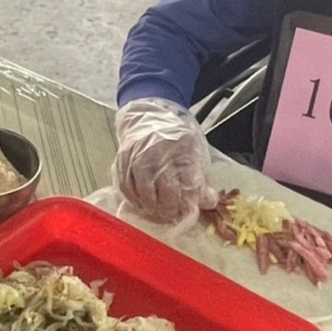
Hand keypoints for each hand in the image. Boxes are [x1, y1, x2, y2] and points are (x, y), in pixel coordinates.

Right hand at [113, 98, 217, 226]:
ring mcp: (137, 158)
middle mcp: (158, 153)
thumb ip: (201, 177)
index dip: (190, 202)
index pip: (189, 184)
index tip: (190, 211)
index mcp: (182, 149)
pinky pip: (126, 189)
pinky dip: (135, 201)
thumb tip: (209, 202)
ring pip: (145, 194)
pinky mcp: (122, 162)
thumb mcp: (195, 151)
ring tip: (159, 212)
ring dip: (153, 209)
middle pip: (166, 192)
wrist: (148, 116)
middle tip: (173, 215)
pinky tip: (143, 204)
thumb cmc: (174, 137)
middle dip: (171, 209)